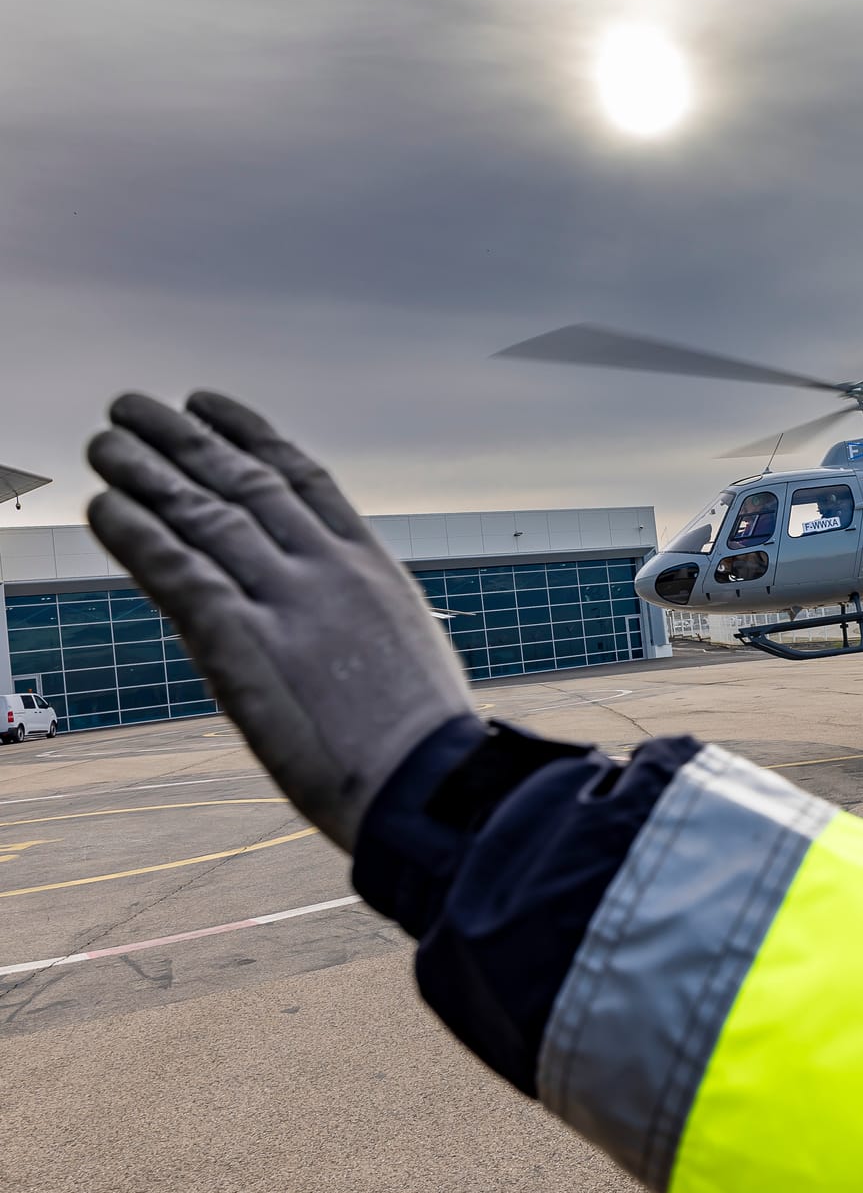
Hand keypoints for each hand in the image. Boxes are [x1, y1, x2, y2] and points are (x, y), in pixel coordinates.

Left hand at [86, 392, 474, 851]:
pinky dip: (136, 534)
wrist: (430, 785)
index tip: (209, 406)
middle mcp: (330, 571)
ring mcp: (289, 603)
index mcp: (375, 570)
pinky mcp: (244, 643)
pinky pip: (178, 572)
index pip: (305, 480)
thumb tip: (332, 633)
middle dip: (184, 440)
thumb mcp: (408, 660)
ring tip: (106, 442)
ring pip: (205, 515)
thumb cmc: (425, 748)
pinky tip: (103, 507)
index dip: (251, 435)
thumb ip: (361, 626)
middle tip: (133, 408)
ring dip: (146, 473)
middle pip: (246, 483)